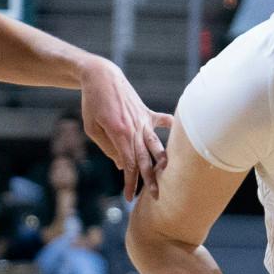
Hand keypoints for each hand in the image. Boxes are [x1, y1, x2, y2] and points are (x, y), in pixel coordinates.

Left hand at [78, 59, 170, 200]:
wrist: (101, 76)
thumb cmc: (93, 102)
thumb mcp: (92, 128)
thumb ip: (108, 148)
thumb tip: (122, 165)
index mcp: (120, 134)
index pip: (129, 164)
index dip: (130, 182)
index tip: (128, 197)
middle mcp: (135, 128)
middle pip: (145, 159)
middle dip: (150, 179)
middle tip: (155, 196)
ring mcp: (143, 119)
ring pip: (156, 144)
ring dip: (162, 160)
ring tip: (168, 174)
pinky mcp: (146, 112)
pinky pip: (162, 121)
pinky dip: (171, 126)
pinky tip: (181, 134)